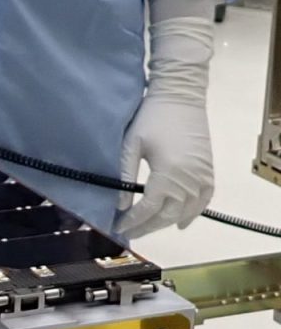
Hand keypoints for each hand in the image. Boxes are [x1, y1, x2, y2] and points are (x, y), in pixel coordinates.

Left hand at [117, 0, 216, 237]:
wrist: (180, 95)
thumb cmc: (151, 117)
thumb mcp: (131, 145)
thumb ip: (123, 176)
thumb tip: (118, 205)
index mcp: (167, 173)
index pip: (148, 209)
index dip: (133, 221)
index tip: (119, 228)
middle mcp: (188, 178)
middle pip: (167, 214)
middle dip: (147, 227)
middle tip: (130, 232)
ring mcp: (202, 175)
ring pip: (186, 211)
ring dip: (167, 223)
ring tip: (148, 228)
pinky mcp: (208, 169)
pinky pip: (205, 199)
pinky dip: (193, 213)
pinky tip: (180, 222)